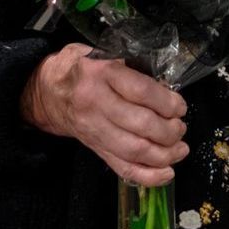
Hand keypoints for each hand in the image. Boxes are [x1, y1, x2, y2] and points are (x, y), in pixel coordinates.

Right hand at [20, 43, 188, 184]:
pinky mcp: (95, 149)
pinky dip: (148, 175)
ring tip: (181, 148)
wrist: (47, 93)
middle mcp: (97, 104)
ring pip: (134, 150)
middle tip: (181, 127)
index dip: (166, 101)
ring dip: (165, 154)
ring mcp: (95, 131)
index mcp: (101, 74)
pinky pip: (123, 168)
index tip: (180, 106)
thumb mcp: (102, 53)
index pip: (140, 91)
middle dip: (169, 130)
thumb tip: (166, 84)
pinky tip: (168, 172)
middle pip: (140, 124)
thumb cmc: (82, 68)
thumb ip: (132, 65)